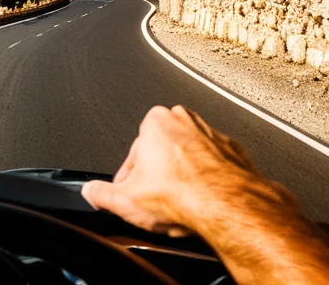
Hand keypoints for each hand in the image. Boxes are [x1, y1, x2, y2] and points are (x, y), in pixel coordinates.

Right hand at [82, 105, 328, 284]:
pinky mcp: (236, 154)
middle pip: (162, 155)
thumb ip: (101, 193)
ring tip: (181, 206)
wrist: (228, 205)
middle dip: (159, 179)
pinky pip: (214, 170)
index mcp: (156, 121)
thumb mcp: (124, 199)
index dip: (130, 181)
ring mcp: (214, 136)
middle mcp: (186, 121)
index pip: (134, 153)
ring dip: (184, 181)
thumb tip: (92, 192)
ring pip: (189, 162)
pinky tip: (202, 204)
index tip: (132, 195)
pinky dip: (208, 185)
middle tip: (158, 203)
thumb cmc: (183, 193)